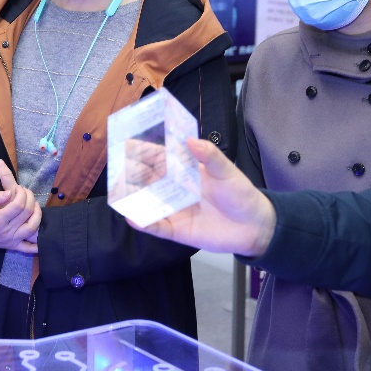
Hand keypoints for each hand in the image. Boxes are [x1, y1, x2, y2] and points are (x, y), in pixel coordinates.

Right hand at [0, 160, 41, 252]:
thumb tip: (9, 193)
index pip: (18, 205)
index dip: (22, 193)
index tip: (19, 187)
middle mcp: (6, 231)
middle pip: (27, 213)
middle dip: (30, 198)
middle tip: (26, 192)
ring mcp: (11, 240)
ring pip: (32, 227)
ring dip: (37, 214)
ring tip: (35, 205)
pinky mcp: (13, 246)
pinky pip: (28, 248)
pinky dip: (37, 244)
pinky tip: (41, 235)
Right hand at [131, 137, 275, 257]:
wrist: (254, 226)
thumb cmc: (241, 194)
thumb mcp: (227, 171)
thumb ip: (210, 156)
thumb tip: (190, 140)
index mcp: (186, 171)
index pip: (161, 159)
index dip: (145, 151)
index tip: (127, 142)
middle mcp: (177, 189)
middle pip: (149, 181)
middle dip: (132, 174)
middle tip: (116, 167)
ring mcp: (176, 210)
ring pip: (149, 203)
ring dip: (133, 198)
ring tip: (117, 192)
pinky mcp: (178, 230)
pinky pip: (157, 227)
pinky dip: (145, 223)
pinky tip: (132, 217)